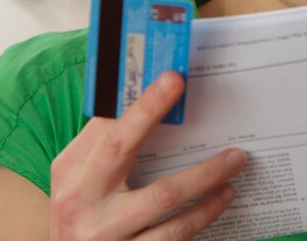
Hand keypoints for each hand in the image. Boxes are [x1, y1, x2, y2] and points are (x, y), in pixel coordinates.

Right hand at [50, 71, 245, 238]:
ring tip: (235, 161)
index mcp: (71, 171)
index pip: (109, 128)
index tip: (173, 79)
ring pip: (163, 199)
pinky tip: (223, 196)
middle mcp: (81, 201)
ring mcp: (105, 233)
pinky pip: (175, 234)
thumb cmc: (82, 210)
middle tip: (211, 110)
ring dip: (206, 176)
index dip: (143, 105)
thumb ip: (107, 141)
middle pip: (127, 154)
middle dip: (166, 126)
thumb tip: (148, 96)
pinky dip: (204, 213)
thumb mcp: (80, 176)